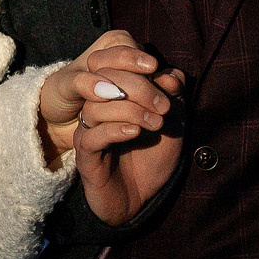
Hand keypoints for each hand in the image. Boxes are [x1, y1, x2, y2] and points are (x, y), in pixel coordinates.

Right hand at [38, 29, 185, 225]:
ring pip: (95, 109)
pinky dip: (115, 130)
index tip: (157, 69)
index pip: (110, 64)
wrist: (142, 199)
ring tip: (156, 123)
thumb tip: (172, 74)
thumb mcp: (173, 124)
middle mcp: (96, 111)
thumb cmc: (153, 158)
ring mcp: (88, 133)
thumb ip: (173, 97)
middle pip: (102, 82)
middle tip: (163, 106)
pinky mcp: (86, 157)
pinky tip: (136, 133)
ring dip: (130, 111)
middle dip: (137, 87)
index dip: (130, 60)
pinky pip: (92, 137)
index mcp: (113, 97)